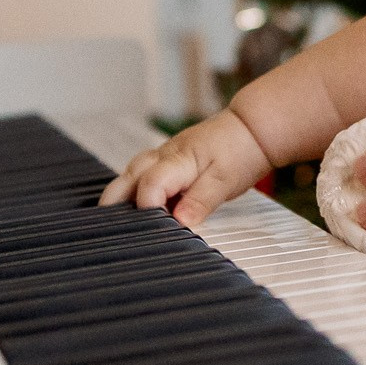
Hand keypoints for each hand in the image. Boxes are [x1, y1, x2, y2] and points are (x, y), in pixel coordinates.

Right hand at [98, 109, 270, 225]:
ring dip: (123, 201)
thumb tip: (180, 221)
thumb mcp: (225, 180)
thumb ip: (201, 201)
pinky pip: (138, 178)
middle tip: (122, 234)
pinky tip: (140, 213)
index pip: (149, 186)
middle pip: (125, 182)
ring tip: (126, 228)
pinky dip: (134, 195)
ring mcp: (158, 158)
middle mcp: (160, 157)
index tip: (158, 229)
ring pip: (127, 179)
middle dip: (117, 208)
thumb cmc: (238, 152)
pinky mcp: (162, 163)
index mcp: (176, 160)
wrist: (248, 130)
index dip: (149, 210)